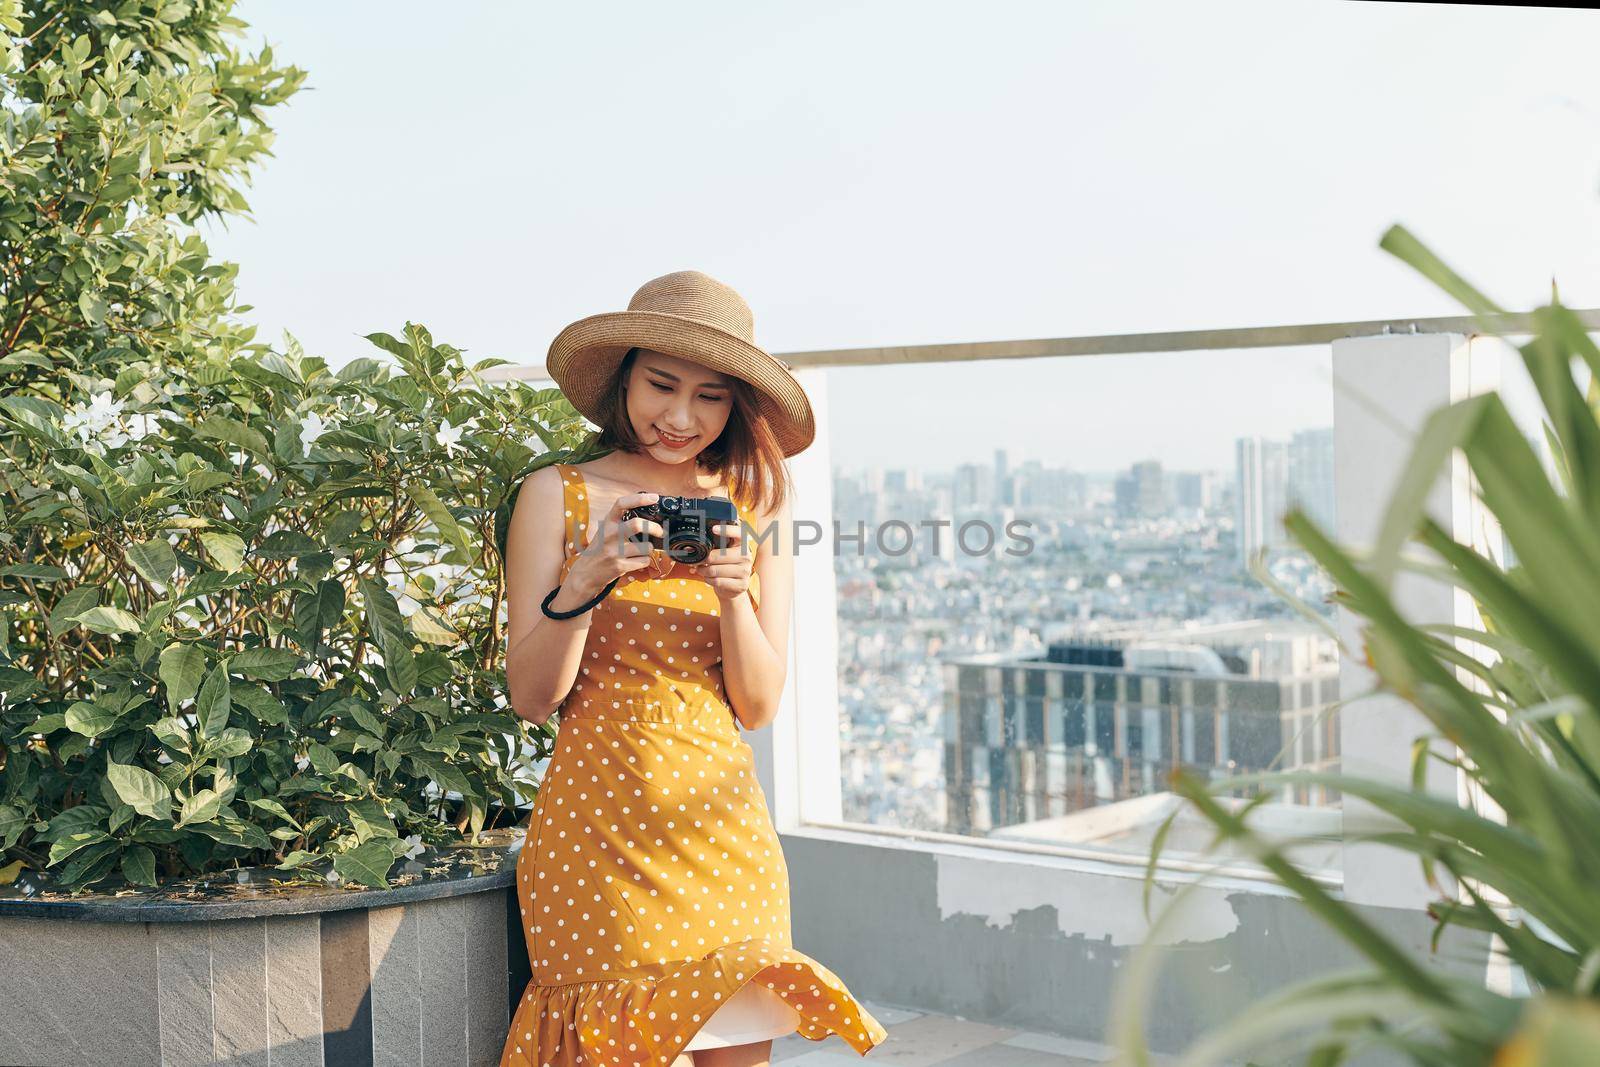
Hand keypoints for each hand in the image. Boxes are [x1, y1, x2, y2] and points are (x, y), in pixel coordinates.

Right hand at [557, 490, 663, 606]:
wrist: (585, 574)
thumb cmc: (600, 550)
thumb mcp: (605, 531)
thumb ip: (621, 522)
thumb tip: (649, 516)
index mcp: (607, 523)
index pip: (622, 504)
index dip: (640, 499)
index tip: (654, 497)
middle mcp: (609, 535)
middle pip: (637, 524)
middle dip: (655, 528)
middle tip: (661, 532)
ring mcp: (614, 551)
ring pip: (646, 547)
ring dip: (649, 549)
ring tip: (640, 551)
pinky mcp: (619, 566)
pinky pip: (644, 561)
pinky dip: (644, 561)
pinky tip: (635, 561)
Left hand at [689, 522, 751, 602]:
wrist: (732, 587)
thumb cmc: (725, 566)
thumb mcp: (722, 553)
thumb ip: (714, 546)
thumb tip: (692, 546)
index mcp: (742, 544)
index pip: (739, 533)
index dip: (727, 530)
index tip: (714, 529)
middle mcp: (746, 556)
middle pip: (720, 555)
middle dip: (705, 558)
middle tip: (698, 560)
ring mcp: (745, 571)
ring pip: (716, 570)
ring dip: (704, 570)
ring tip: (701, 569)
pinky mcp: (741, 585)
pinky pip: (718, 581)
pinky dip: (708, 580)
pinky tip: (709, 578)